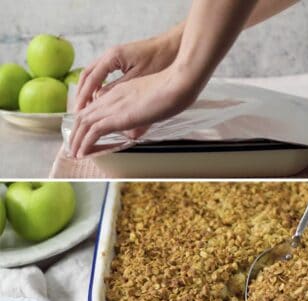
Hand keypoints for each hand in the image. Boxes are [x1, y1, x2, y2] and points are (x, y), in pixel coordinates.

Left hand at [70, 66, 197, 157]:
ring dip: (76, 140)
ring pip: (84, 123)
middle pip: (84, 115)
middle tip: (73, 146)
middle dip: (75, 132)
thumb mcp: (153, 102)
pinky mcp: (117, 117)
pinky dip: (84, 143)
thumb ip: (142, 115)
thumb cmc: (173, 90)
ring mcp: (113, 106)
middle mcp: (112, 98)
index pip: (95, 107)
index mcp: (120, 92)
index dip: (85, 121)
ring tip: (73, 153)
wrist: (177, 83)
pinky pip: (93, 132)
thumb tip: (135, 131)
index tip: (83, 133)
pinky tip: (82, 153)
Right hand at [75, 23, 183, 110]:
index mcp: (112, 57)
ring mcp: (115, 58)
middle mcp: (110, 56)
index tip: (79, 111)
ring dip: (90, 91)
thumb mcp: (139, 78)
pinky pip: (104, 76)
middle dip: (82, 94)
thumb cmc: (160, 60)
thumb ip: (118, 89)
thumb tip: (100, 100)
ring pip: (94, 75)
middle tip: (78, 112)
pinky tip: (102, 100)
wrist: (173, 47)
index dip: (84, 96)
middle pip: (87, 75)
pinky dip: (100, 88)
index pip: (91, 78)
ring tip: (87, 109)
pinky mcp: (122, 62)